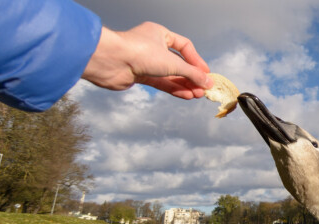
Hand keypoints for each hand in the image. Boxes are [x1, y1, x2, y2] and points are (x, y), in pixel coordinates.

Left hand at [82, 22, 212, 98]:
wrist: (110, 61)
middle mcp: (153, 46)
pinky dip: (174, 89)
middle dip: (191, 77)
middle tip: (204, 88)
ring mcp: (146, 62)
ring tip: (198, 95)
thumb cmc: (139, 53)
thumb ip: (192, 74)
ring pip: (170, 75)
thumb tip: (209, 83)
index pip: (184, 46)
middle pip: (178, 63)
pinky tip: (186, 95)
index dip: (196, 60)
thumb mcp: (172, 63)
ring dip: (185, 85)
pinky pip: (162, 83)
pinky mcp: (140, 75)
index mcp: (160, 33)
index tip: (207, 74)